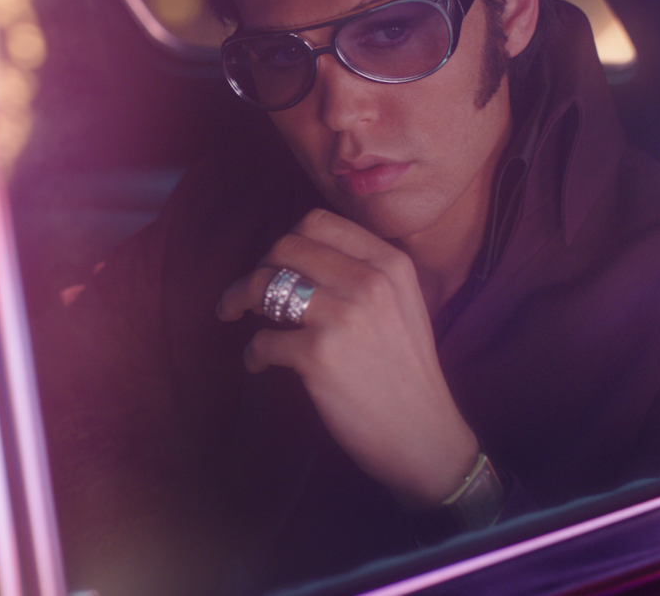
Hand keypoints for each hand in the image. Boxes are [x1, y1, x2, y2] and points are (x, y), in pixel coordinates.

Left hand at [218, 209, 478, 509]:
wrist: (424, 436)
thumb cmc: (406, 374)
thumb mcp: (403, 305)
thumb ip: (363, 274)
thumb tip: (301, 259)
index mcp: (389, 263)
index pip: (318, 223)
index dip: (287, 242)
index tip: (277, 265)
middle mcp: (368, 281)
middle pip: (285, 247)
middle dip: (259, 267)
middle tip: (249, 294)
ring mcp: (342, 316)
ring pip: (265, 284)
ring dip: (239, 299)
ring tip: (235, 316)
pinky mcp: (318, 354)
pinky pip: (262, 339)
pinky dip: (253, 353)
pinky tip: (260, 363)